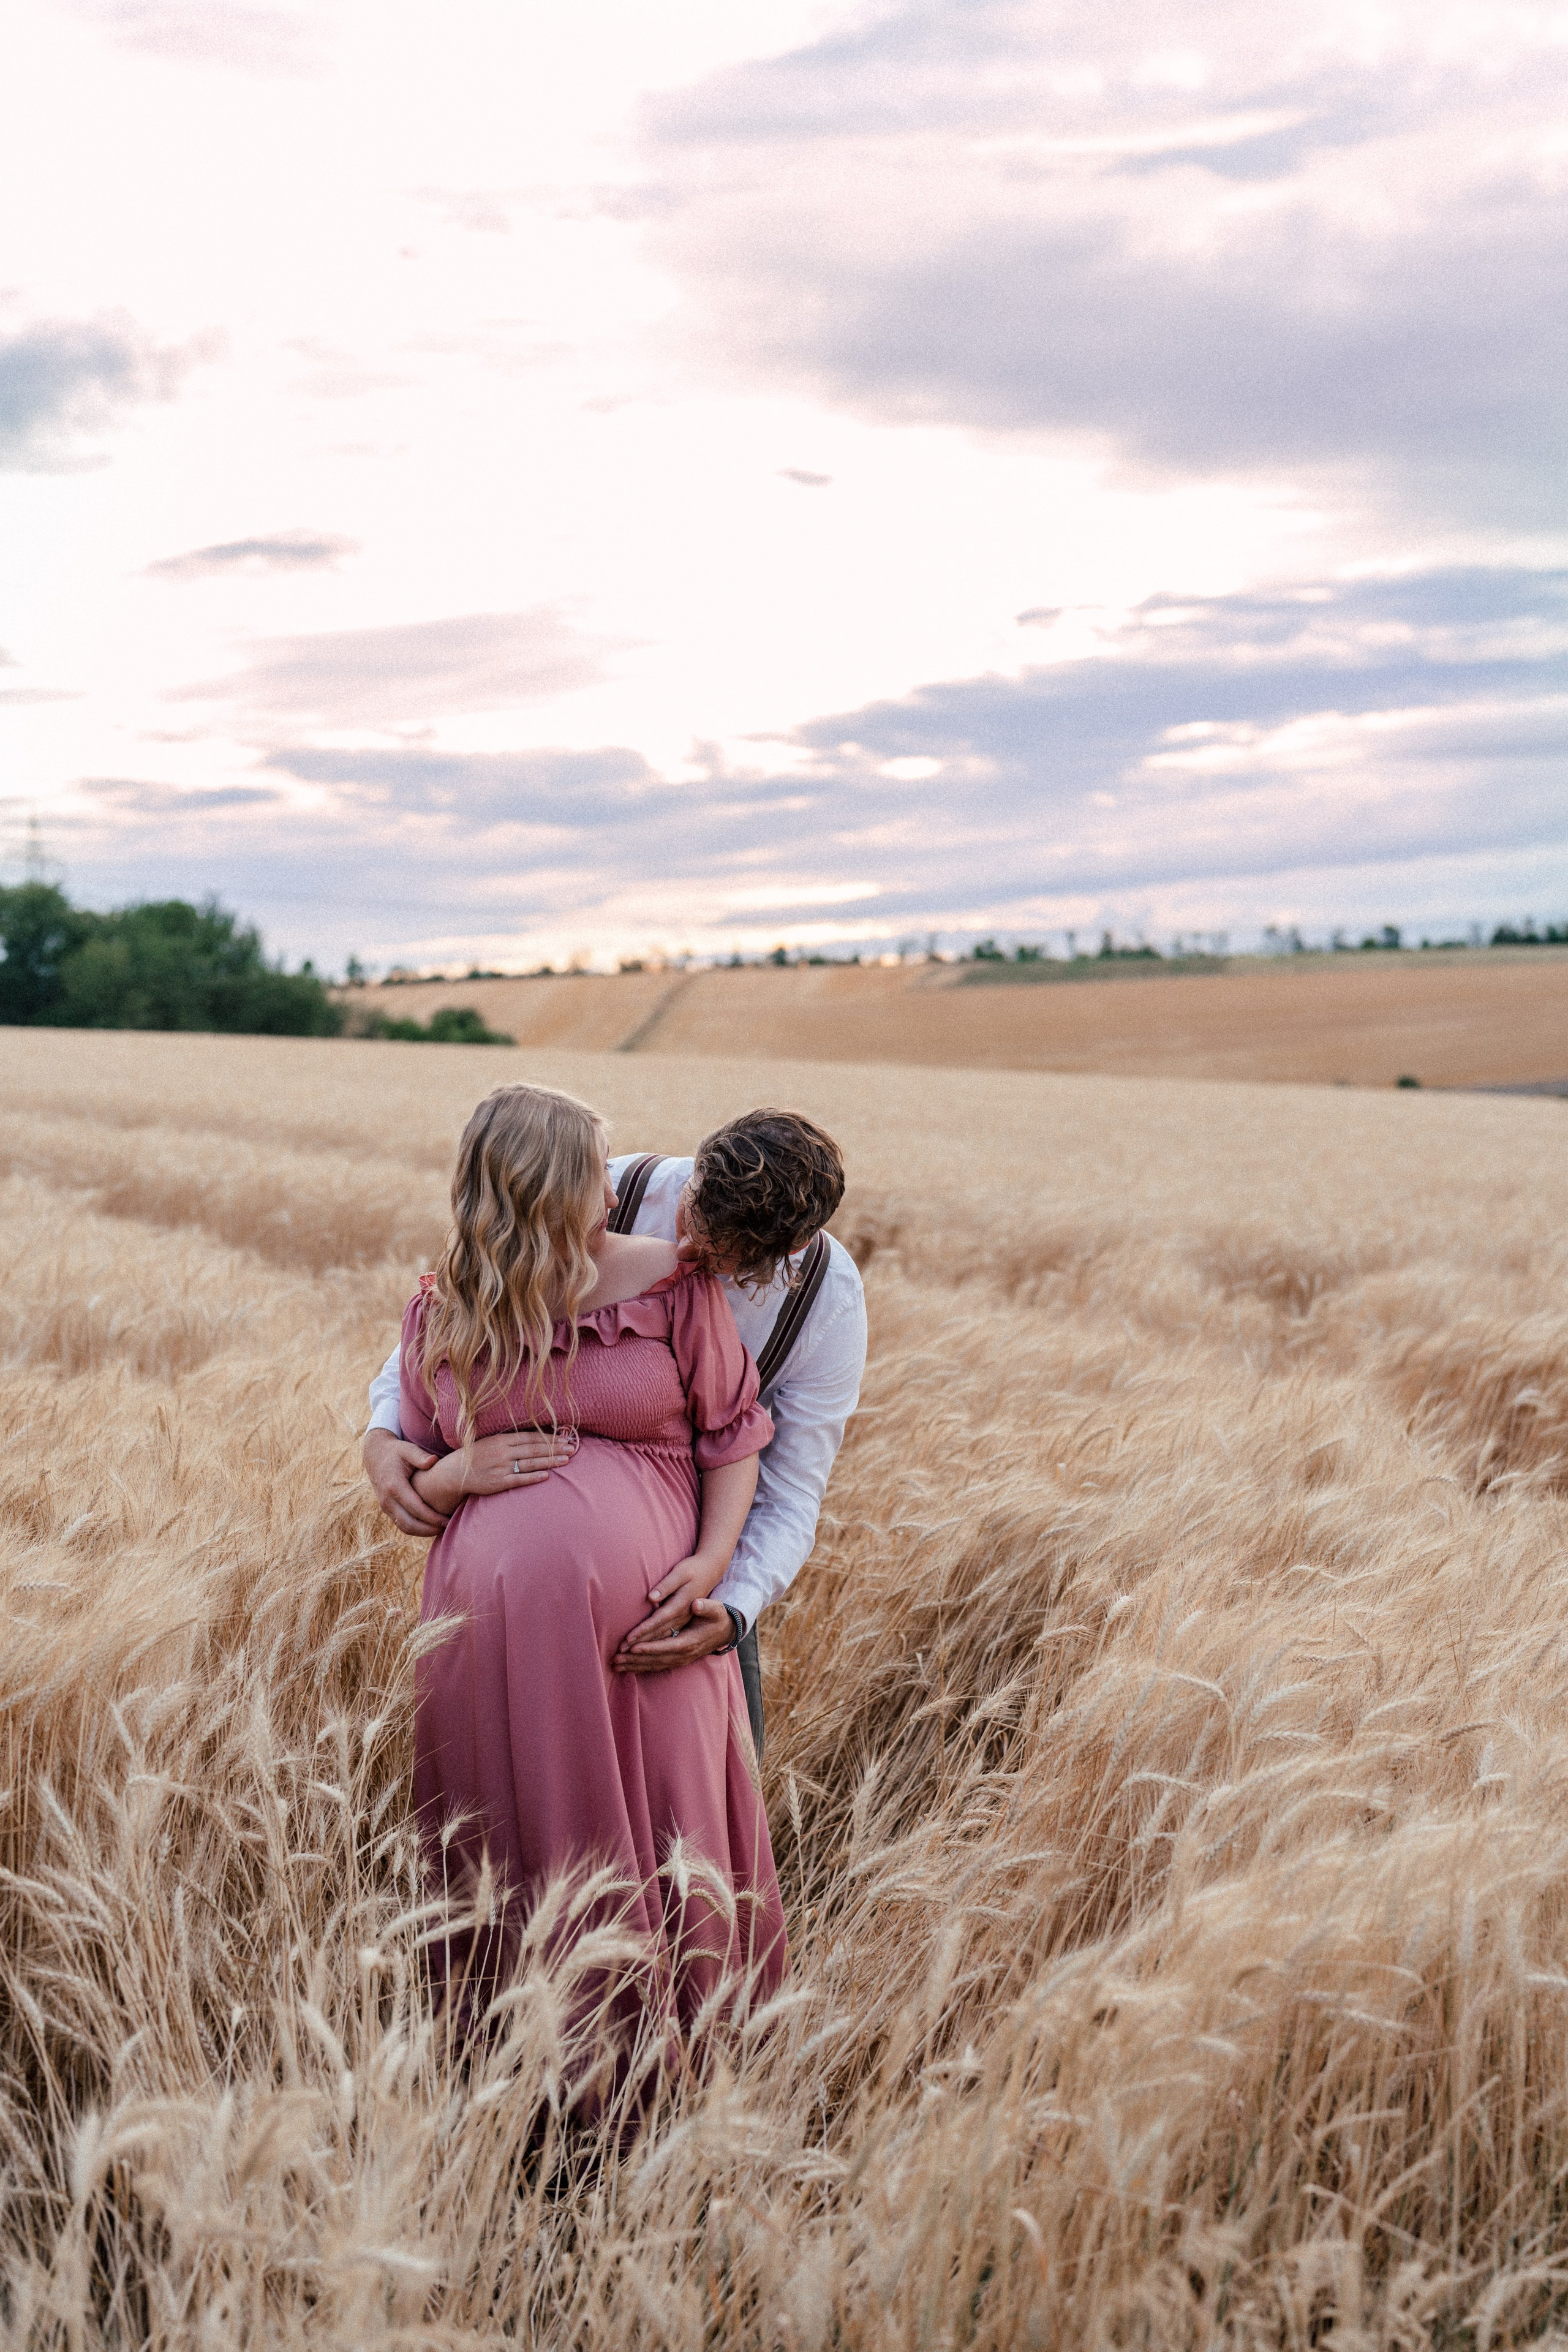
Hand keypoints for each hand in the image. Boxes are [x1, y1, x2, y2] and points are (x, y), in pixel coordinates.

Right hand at [363, 1430, 447, 1536]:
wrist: (375, 1454)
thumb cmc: (396, 1451)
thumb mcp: (408, 1449)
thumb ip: (420, 1456)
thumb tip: (434, 1461)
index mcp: (394, 1485)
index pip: (415, 1508)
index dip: (432, 1517)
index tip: (447, 1520)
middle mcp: (387, 1499)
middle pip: (409, 1523)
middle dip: (429, 1529)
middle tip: (447, 1527)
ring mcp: (385, 1506)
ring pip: (404, 1527)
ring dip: (422, 1532)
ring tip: (440, 1529)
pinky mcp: (386, 1509)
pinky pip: (400, 1524)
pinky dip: (415, 1529)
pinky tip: (430, 1526)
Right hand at [413, 1428, 576, 1516]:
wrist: (455, 1472)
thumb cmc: (477, 1455)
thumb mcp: (492, 1441)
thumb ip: (511, 1439)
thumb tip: (534, 1436)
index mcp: (502, 1439)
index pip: (531, 1437)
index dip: (550, 1437)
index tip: (566, 1437)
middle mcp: (503, 1451)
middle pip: (534, 1449)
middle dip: (555, 1448)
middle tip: (573, 1448)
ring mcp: (501, 1467)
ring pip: (530, 1463)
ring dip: (550, 1461)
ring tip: (566, 1460)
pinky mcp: (498, 1482)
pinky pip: (518, 1479)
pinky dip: (533, 1477)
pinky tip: (547, 1476)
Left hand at [613, 1594, 737, 1674]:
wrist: (725, 1631)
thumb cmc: (717, 1617)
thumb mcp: (716, 1609)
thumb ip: (707, 1606)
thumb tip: (697, 1604)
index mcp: (691, 1642)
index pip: (666, 1646)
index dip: (649, 1647)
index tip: (632, 1647)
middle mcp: (684, 1654)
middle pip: (656, 1659)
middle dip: (635, 1660)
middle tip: (615, 1658)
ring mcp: (680, 1660)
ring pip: (654, 1665)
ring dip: (634, 1666)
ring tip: (615, 1665)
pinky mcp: (677, 1660)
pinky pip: (657, 1666)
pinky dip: (641, 1667)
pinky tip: (627, 1668)